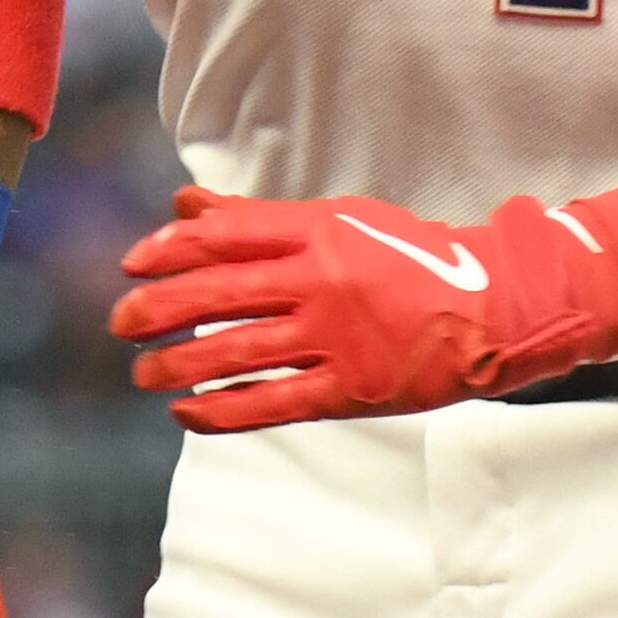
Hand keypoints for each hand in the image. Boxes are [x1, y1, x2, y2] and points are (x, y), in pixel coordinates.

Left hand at [108, 187, 617, 432]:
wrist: (496, 307)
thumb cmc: (413, 259)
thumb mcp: (342, 222)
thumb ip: (260, 220)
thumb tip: (184, 207)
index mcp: (321, 230)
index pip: (224, 236)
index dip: (168, 250)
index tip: (133, 263)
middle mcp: (323, 281)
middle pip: (216, 293)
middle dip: (156, 309)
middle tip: (121, 322)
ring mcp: (337, 337)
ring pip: (233, 351)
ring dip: (175, 364)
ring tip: (142, 372)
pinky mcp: (351, 389)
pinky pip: (270, 403)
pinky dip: (220, 410)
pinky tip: (185, 410)